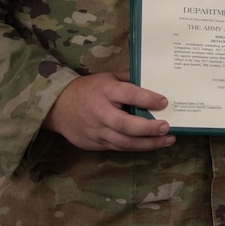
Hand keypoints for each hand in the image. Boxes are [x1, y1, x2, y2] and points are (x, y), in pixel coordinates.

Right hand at [41, 73, 173, 151]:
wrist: (57, 106)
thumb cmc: (89, 89)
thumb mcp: (109, 78)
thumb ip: (130, 82)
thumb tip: (157, 85)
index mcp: (105, 91)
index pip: (129, 95)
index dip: (148, 99)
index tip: (165, 102)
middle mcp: (100, 112)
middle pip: (125, 124)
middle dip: (148, 128)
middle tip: (167, 127)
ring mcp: (96, 131)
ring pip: (124, 142)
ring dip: (148, 144)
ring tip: (168, 140)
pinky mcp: (93, 143)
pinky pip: (117, 147)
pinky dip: (136, 147)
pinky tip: (151, 144)